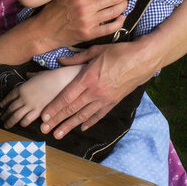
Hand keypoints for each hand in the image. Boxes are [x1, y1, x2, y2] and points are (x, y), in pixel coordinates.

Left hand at [0, 65, 82, 128]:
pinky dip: (23, 122)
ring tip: (7, 124)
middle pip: (11, 108)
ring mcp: (30, 105)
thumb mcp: (38, 74)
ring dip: (10, 121)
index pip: (9, 97)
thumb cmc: (50, 76)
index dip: (4, 102)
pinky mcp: (39, 111)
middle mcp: (23, 97)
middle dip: (5, 114)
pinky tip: (21, 124)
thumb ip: (31, 76)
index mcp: (22, 88)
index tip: (1, 106)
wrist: (60, 81)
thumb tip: (27, 74)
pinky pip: (27, 119)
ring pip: (16, 116)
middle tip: (2, 118)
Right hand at [35, 0, 129, 50]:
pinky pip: (110, 28)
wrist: (45, 31)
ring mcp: (88, 21)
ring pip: (114, 11)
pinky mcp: (90, 34)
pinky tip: (122, 17)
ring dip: (124, 5)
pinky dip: (119, 22)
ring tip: (126, 2)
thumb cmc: (54, 9)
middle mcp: (85, 6)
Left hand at [39, 39, 154, 137]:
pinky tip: (81, 128)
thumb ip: (76, 59)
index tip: (44, 116)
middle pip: (72, 109)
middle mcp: (95, 92)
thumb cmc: (119, 52)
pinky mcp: (114, 102)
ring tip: (58, 134)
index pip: (67, 96)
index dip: (54, 107)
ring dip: (70, 126)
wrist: (143, 60)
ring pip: (84, 115)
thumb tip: (60, 61)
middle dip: (57, 120)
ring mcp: (105, 99)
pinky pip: (98, 115)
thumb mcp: (96, 51)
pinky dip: (89, 122)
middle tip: (44, 129)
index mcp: (88, 78)